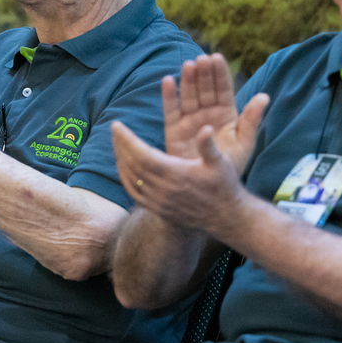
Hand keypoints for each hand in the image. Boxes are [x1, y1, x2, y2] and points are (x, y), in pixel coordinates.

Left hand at [112, 120, 250, 237]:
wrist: (226, 218)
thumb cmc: (225, 186)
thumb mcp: (221, 163)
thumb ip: (209, 146)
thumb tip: (205, 129)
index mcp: (176, 175)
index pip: (142, 154)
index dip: (127, 139)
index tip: (117, 125)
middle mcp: (164, 190)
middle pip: (132, 165)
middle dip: (121, 145)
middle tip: (115, 129)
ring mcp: (159, 203)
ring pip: (131, 179)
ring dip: (121, 160)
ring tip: (118, 144)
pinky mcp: (159, 211)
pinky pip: (135, 193)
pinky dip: (126, 178)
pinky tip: (124, 167)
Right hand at [162, 54, 268, 173]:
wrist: (210, 187)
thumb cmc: (229, 165)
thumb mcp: (244, 143)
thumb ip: (251, 120)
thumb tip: (264, 97)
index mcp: (226, 113)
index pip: (223, 89)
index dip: (220, 74)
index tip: (217, 58)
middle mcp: (206, 113)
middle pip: (204, 88)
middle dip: (203, 74)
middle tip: (202, 60)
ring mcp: (190, 120)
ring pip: (188, 95)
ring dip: (187, 80)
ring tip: (188, 66)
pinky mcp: (174, 129)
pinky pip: (171, 110)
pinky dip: (168, 96)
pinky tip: (168, 81)